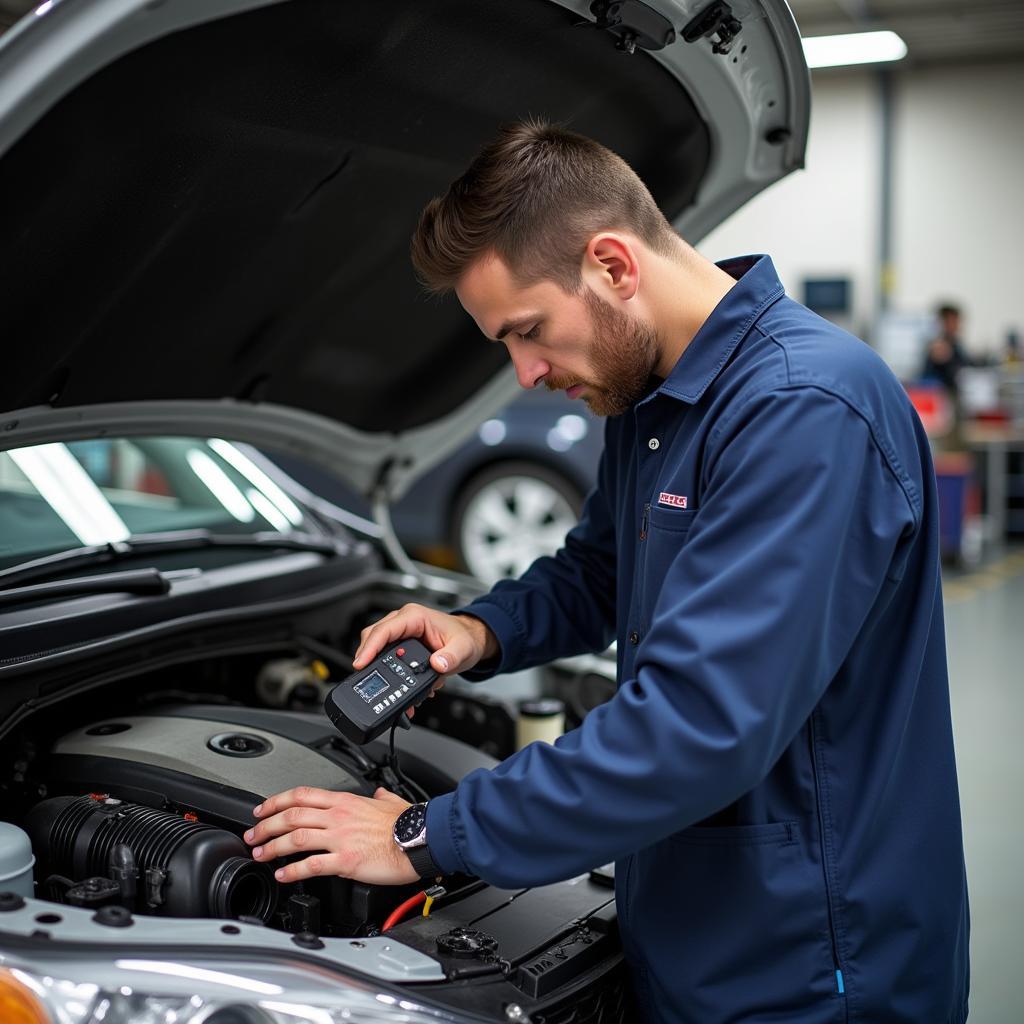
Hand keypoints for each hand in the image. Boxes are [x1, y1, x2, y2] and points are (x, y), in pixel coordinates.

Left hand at [245, 786, 418, 885]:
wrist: (421, 839)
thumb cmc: (408, 823)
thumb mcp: (391, 801)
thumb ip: (381, 797)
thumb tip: (379, 793)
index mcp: (345, 801)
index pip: (301, 795)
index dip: (276, 802)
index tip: (262, 810)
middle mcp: (338, 817)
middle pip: (291, 816)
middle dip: (266, 826)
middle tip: (253, 835)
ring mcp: (340, 838)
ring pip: (295, 839)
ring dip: (272, 848)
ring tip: (260, 856)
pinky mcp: (346, 861)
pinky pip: (312, 865)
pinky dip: (293, 871)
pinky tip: (283, 876)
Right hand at [353, 604, 497, 686]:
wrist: (470, 639)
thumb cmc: (464, 637)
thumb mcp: (462, 648)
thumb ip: (451, 657)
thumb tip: (438, 663)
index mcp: (414, 617)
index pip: (384, 630)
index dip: (369, 647)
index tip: (361, 663)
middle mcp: (403, 622)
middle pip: (373, 638)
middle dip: (368, 660)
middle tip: (368, 679)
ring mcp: (400, 633)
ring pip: (377, 648)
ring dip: (379, 669)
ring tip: (389, 691)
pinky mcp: (401, 645)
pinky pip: (386, 657)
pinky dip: (388, 673)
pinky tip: (398, 689)